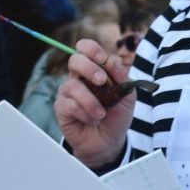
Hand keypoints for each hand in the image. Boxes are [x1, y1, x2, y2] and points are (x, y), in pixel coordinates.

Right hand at [54, 38, 134, 168]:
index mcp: (94, 70)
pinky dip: (84, 113)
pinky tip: (92, 120)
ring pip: (72, 85)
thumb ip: (122, 78)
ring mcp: (68, 93)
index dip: (91, 49)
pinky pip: (69, 105)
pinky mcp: (61, 108)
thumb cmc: (116, 116)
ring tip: (102, 114)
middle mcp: (78, 78)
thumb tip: (112, 60)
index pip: (85, 49)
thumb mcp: (127, 97)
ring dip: (90, 100)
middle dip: (90, 69)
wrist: (109, 141)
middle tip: (102, 82)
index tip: (102, 58)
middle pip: (74, 60)